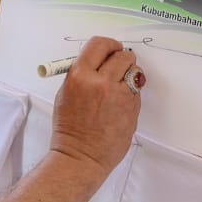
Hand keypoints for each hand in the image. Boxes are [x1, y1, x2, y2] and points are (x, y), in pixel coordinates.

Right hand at [47, 36, 141, 177]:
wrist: (80, 156)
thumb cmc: (69, 128)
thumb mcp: (65, 93)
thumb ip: (82, 74)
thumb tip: (99, 61)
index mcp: (80, 76)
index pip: (100, 44)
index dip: (108, 44)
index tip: (112, 49)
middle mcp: (102, 83)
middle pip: (123, 55)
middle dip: (122, 58)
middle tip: (118, 66)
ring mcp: (120, 96)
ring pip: (135, 72)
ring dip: (129, 75)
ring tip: (118, 87)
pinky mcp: (132, 109)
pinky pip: (136, 91)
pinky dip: (130, 93)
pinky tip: (119, 104)